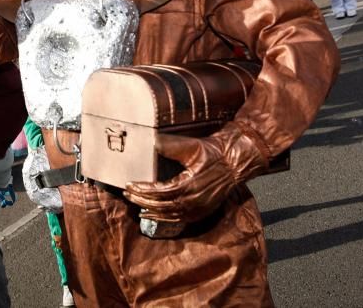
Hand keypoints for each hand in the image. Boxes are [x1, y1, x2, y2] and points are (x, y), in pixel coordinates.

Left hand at [124, 124, 266, 223]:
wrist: (235, 162)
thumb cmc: (214, 152)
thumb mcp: (192, 146)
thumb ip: (170, 146)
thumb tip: (151, 142)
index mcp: (189, 184)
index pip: (159, 191)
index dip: (143, 189)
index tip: (130, 184)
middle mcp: (193, 200)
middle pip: (161, 205)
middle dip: (142, 200)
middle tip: (127, 194)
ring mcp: (198, 209)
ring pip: (168, 215)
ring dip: (150, 210)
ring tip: (135, 204)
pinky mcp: (201, 212)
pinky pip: (178, 219)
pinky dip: (163, 218)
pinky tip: (153, 214)